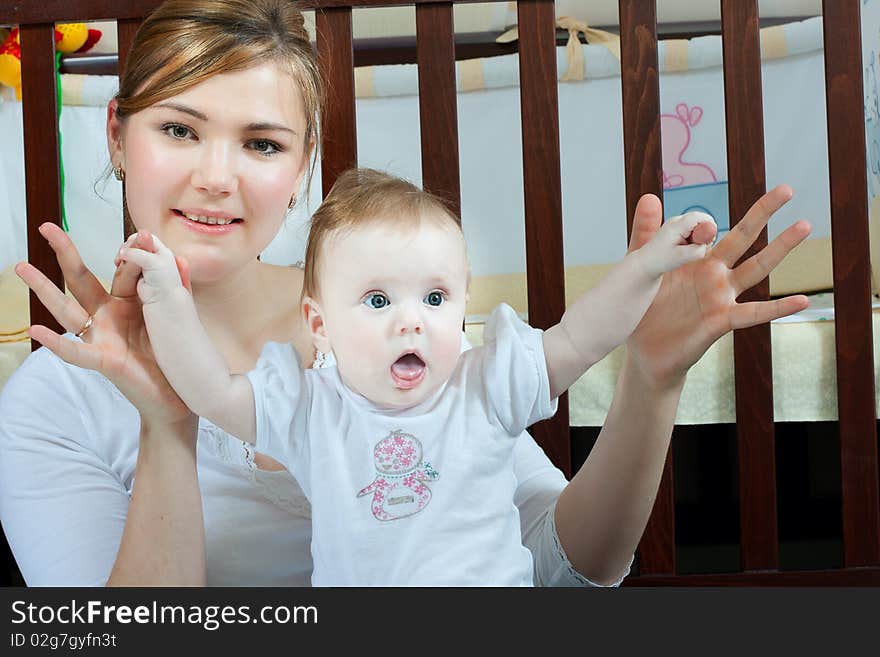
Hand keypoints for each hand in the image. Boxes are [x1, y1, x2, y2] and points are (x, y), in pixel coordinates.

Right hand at [16, 223, 192, 424]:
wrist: (177, 394)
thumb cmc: (170, 354)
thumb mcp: (174, 315)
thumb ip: (174, 286)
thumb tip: (178, 255)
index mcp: (126, 303)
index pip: (122, 271)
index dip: (130, 254)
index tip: (142, 235)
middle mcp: (108, 316)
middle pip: (82, 280)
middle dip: (65, 253)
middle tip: (46, 226)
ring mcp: (101, 337)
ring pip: (68, 310)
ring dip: (44, 289)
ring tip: (21, 267)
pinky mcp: (104, 361)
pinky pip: (77, 351)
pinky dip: (56, 343)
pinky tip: (36, 330)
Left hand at [625, 185, 810, 387]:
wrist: (642, 352)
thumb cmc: (644, 309)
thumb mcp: (640, 267)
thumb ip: (646, 235)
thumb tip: (650, 196)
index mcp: (693, 258)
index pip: (707, 229)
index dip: (701, 224)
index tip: (696, 226)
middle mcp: (713, 274)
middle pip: (742, 238)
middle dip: (762, 213)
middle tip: (787, 188)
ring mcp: (720, 296)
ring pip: (756, 268)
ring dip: (781, 248)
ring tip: (805, 225)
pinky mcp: (720, 322)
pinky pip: (753, 314)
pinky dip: (777, 308)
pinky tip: (801, 301)